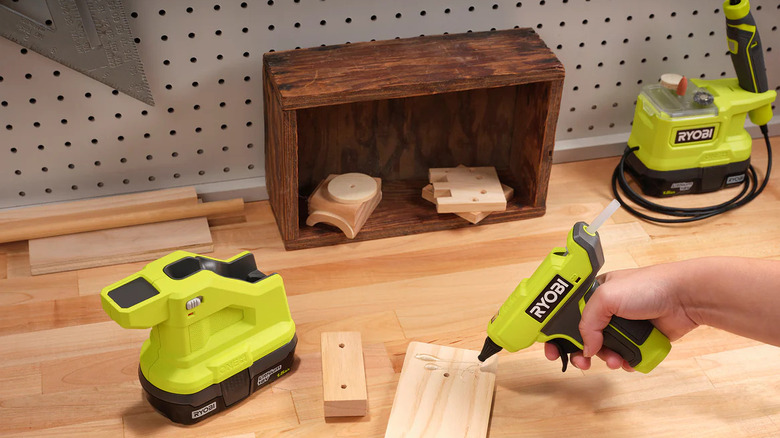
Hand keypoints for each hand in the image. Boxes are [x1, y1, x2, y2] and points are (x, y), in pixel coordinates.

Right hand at [544, 263, 698, 370]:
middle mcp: (606, 310)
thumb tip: (586, 347)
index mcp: (593, 294)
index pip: (567, 315)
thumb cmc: (649, 286)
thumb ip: (588, 322)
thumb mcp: (606, 297)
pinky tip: (628, 360)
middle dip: (581, 351)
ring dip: (606, 359)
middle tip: (582, 362)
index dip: (557, 332)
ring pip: (604, 350)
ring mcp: (623, 325)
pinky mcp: (639, 339)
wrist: (685, 297)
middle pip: (583, 337)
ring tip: (615, 360)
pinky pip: (625, 357)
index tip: (553, 348)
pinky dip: (625, 361)